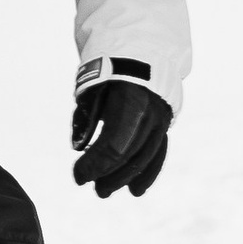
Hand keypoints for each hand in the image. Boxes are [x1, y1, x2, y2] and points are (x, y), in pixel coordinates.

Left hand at [71, 79, 170, 199]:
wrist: (139, 52)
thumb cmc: (108, 71)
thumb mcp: (91, 88)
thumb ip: (86, 117)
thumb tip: (79, 147)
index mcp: (131, 102)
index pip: (113, 146)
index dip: (94, 165)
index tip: (78, 176)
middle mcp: (151, 113)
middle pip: (130, 155)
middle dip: (108, 175)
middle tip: (93, 188)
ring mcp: (161, 119)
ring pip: (146, 157)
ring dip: (125, 178)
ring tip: (105, 191)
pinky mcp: (164, 124)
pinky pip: (158, 153)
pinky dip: (148, 172)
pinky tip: (136, 189)